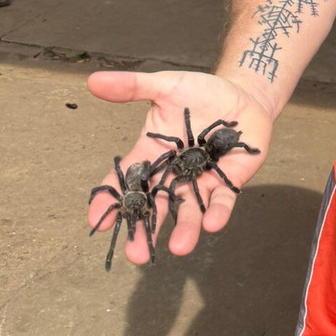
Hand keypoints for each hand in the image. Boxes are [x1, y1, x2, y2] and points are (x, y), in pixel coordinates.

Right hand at [86, 70, 273, 264]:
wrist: (242, 94)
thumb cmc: (201, 92)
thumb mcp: (165, 86)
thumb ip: (132, 87)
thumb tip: (93, 81)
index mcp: (151, 154)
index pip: (125, 181)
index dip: (110, 201)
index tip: (96, 222)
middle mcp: (173, 174)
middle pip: (156, 206)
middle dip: (146, 231)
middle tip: (135, 255)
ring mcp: (201, 179)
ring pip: (190, 210)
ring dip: (184, 230)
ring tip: (177, 248)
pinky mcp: (228, 179)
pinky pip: (222, 199)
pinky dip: (218, 212)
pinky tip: (213, 225)